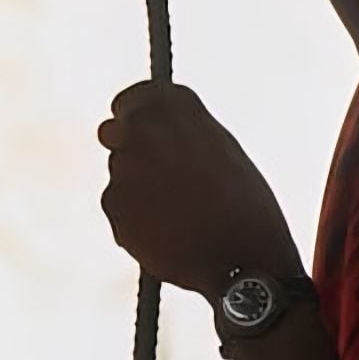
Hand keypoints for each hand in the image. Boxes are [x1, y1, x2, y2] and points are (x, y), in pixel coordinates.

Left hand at [97, 82, 300, 297]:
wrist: (241, 261)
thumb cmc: (245, 207)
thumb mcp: (224, 152)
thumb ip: (182, 134)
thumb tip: (144, 131)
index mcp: (176, 110)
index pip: (133, 98)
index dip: (134, 114)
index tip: (139, 127)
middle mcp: (144, 130)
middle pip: (118, 132)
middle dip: (133, 150)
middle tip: (164, 178)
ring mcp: (123, 168)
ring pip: (121, 172)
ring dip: (139, 188)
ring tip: (180, 213)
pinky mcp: (113, 206)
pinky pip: (119, 207)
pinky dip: (136, 217)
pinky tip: (169, 231)